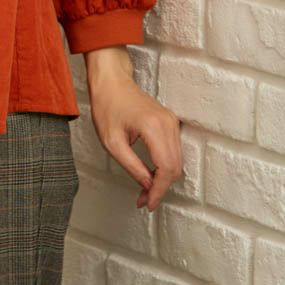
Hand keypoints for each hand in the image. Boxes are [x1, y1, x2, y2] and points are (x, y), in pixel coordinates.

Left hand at [87, 68, 182, 211]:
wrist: (111, 80)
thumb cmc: (107, 105)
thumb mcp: (112, 142)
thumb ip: (132, 166)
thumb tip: (148, 186)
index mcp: (153, 126)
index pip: (165, 168)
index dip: (158, 191)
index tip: (148, 204)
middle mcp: (168, 123)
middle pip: (175, 167)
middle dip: (160, 188)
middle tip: (143, 200)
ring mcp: (171, 121)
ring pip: (177, 161)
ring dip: (163, 179)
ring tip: (145, 191)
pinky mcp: (170, 122)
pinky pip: (174, 151)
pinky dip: (165, 167)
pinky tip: (152, 175)